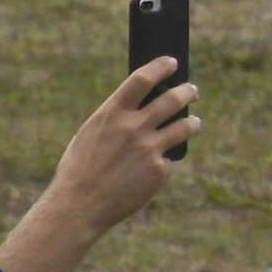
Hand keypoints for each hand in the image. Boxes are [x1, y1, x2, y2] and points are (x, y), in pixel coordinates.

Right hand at [54, 58, 199, 230]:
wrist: (78, 208)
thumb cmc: (80, 170)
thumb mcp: (91, 134)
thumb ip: (117, 117)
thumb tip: (144, 103)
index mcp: (112, 114)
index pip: (143, 78)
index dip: (161, 67)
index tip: (172, 63)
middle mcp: (134, 127)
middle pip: (173, 99)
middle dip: (187, 91)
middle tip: (192, 90)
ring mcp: (149, 149)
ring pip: (185, 126)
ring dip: (192, 122)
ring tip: (194, 122)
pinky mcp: (159, 171)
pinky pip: (169, 160)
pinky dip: (164, 162)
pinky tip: (154, 168)